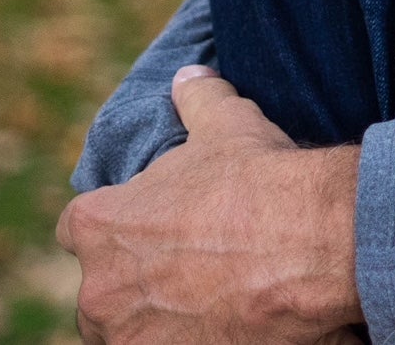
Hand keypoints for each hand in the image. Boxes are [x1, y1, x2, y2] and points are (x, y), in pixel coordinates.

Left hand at [56, 66, 365, 344]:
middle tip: (190, 270)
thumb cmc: (263, 182)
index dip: (116, 229)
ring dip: (160, 322)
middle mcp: (99, 291)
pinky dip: (190, 342)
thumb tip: (190, 75)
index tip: (152, 229)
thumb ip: (199, 99)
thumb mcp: (228, 126)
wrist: (315, 242)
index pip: (79, 230)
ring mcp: (130, 339)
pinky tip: (228, 326)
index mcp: (99, 227)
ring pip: (131, 333)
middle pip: (102, 293)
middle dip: (135, 285)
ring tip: (212, 304)